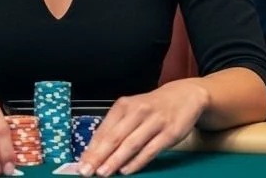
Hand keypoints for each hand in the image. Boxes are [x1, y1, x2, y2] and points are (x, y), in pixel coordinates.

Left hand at [79, 79, 208, 176]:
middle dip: (98, 156)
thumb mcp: (132, 110)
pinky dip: (137, 161)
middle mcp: (138, 111)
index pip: (103, 130)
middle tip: (86, 171)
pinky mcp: (169, 132)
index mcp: (124, 105)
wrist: (184, 95)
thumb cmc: (152, 107)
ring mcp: (154, 121)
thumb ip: (116, 128)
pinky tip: (126, 170)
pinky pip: (150, 149)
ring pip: (131, 143)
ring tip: (103, 173)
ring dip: (115, 160)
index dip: (91, 149)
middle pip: (114, 137)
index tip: (80, 163)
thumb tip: (94, 151)